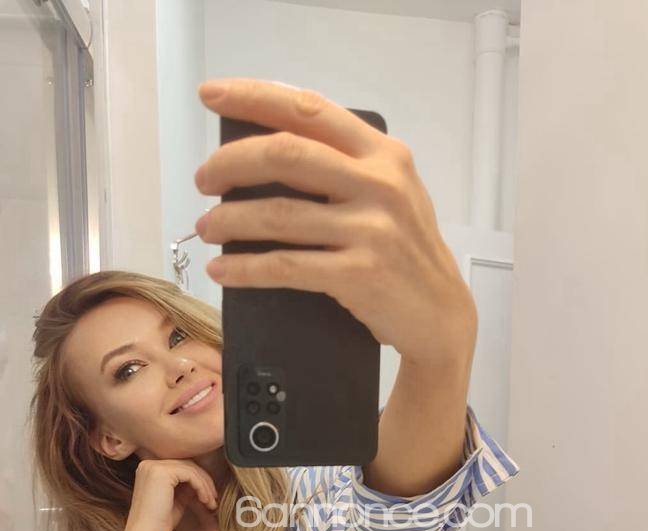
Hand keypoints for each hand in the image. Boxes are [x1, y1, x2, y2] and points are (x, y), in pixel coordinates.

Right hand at [126, 459, 218, 530]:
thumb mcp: (176, 500)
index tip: (209, 496)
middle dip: (204, 482)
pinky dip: (202, 487)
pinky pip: (190, 475)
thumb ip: (186, 487)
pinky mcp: (161, 473)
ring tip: (211, 503)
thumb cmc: (160, 523)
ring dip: (205, 486)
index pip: (180, 467)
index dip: (198, 480)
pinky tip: (205, 501)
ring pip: (190, 469)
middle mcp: (148, 464)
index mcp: (149, 469)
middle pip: (186, 465)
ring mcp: (153, 467)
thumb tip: (203, 480)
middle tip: (213, 499)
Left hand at [193, 78, 476, 365]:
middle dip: (229, 163)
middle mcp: (380, 184)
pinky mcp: (360, 275)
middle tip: (203, 179)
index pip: (308, 110)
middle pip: (285, 155)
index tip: (211, 95)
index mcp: (383, 154)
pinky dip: (245, 269)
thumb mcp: (390, 194)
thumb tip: (263, 156)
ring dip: (229, 220)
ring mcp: (372, 230)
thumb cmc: (405, 253)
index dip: (253, 97)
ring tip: (207, 227)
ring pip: (278, 215)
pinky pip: (285, 266)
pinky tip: (223, 270)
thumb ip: (346, 168)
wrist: (441, 314)